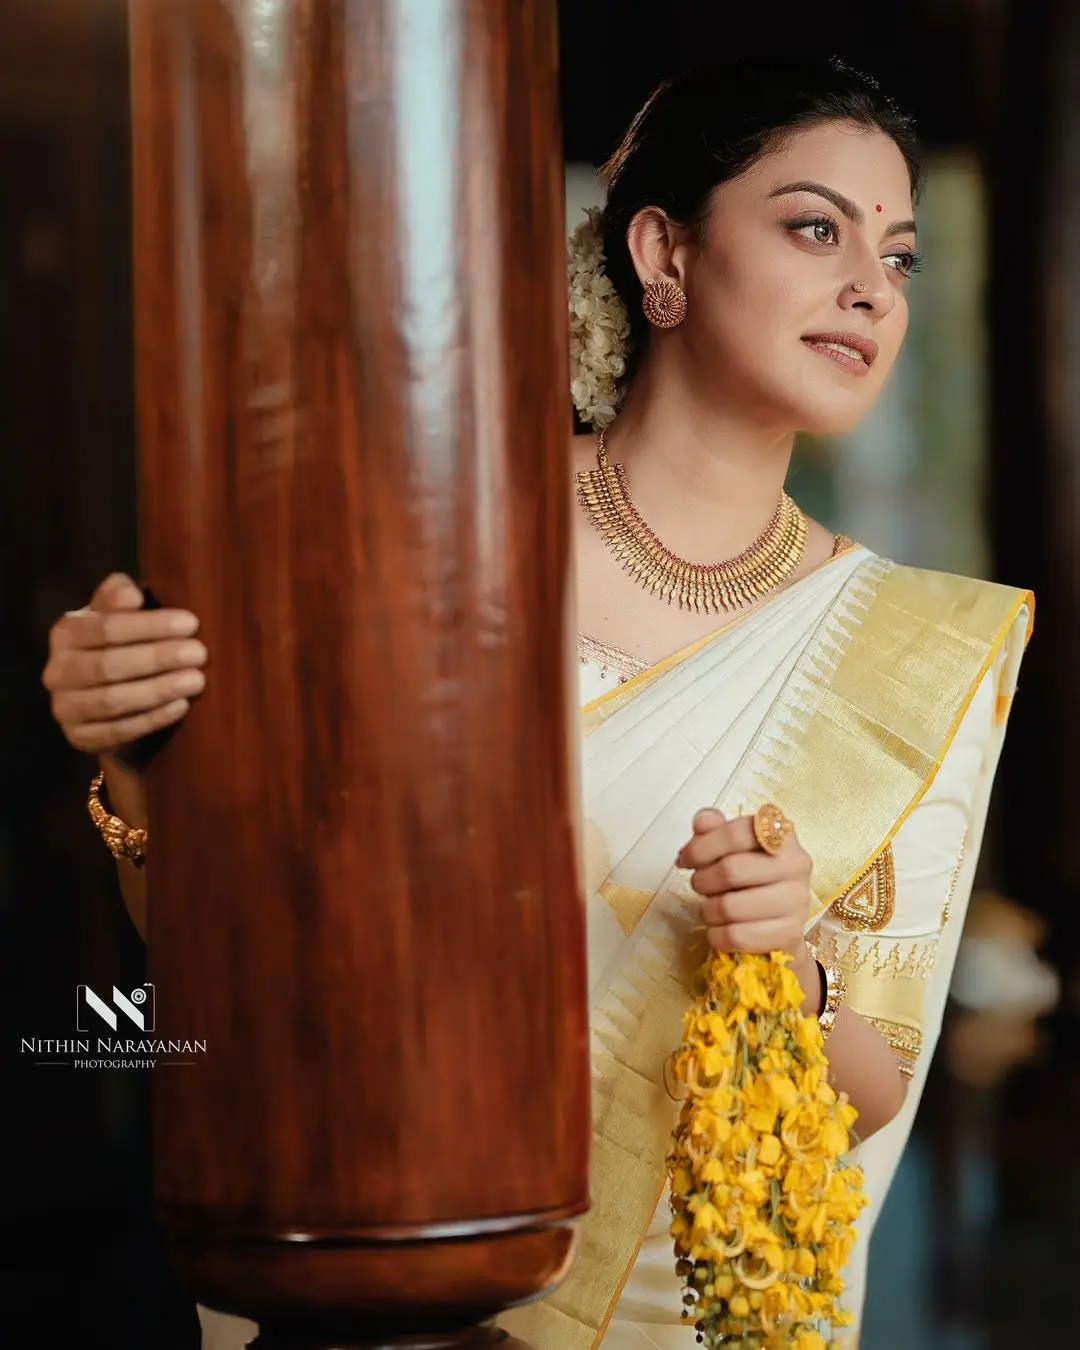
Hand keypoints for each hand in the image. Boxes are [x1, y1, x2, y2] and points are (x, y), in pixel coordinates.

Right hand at [43, 573, 206, 754]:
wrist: (106, 691)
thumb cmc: (120, 641)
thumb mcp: (116, 613)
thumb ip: (118, 595)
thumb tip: (131, 596)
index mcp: (65, 633)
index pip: (106, 628)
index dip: (149, 626)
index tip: (190, 623)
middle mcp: (57, 671)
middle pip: (109, 665)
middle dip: (158, 658)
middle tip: (199, 653)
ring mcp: (65, 708)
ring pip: (112, 701)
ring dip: (158, 690)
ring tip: (196, 680)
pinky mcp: (79, 738)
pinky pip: (117, 731)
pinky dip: (152, 719)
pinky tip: (181, 706)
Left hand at [676, 807, 815, 976]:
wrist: (780, 924)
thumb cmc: (751, 879)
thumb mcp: (733, 849)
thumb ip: (715, 829)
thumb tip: (702, 821)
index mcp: (781, 835)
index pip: (735, 834)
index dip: (701, 847)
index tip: (684, 859)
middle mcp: (796, 865)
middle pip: (731, 870)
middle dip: (702, 880)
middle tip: (699, 886)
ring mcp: (797, 901)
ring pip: (729, 907)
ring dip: (707, 910)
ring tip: (711, 908)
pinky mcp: (790, 934)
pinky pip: (736, 936)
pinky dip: (716, 935)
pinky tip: (720, 929)